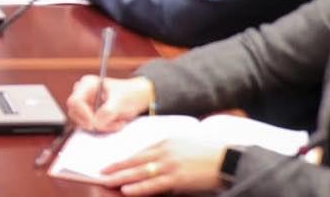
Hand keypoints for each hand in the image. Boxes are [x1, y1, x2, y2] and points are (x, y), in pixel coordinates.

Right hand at [65, 75, 153, 132]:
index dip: (82, 114)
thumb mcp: (121, 100)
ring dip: (102, 126)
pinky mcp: (90, 116)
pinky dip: (104, 128)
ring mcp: (86, 106)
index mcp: (88, 84)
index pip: (74, 101)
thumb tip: (96, 123)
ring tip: (118, 122)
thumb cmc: (129, 93)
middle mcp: (84, 94)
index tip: (93, 124)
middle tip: (112, 124)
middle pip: (75, 113)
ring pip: (83, 122)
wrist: (138, 98)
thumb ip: (108, 110)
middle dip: (94, 122)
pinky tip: (116, 123)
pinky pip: (91, 127)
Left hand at [102, 136, 225, 194]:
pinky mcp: (177, 177)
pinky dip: (138, 187)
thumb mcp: (185, 145)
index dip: (124, 159)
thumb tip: (156, 159)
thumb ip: (169, 150)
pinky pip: (153, 184)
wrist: (228, 158)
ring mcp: (170, 164)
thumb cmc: (209, 153)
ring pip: (140, 172)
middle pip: (135, 160)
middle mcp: (165, 151)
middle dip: (117, 167)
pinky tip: (126, 189)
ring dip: (121, 177)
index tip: (112, 163)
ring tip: (106, 181)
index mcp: (167, 141)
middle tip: (101, 172)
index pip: (140, 152)